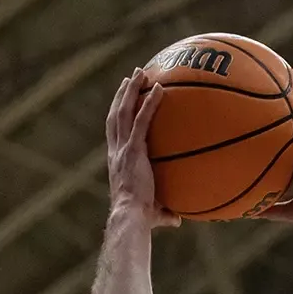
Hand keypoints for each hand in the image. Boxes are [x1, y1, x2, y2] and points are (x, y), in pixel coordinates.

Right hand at [107, 68, 177, 227]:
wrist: (131, 217)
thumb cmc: (140, 219)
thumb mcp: (153, 212)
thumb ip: (164, 211)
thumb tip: (178, 220)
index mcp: (117, 161)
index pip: (115, 133)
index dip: (117, 115)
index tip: (123, 102)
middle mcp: (116, 151)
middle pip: (116, 115)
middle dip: (121, 95)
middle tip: (130, 78)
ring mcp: (124, 148)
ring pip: (123, 112)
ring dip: (130, 90)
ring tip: (139, 73)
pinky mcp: (134, 149)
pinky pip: (142, 120)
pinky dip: (149, 102)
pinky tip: (159, 88)